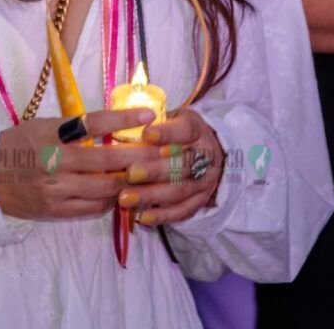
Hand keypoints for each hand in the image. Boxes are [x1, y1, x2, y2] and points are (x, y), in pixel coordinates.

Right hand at [0, 108, 161, 220]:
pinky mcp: (57, 211)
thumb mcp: (41, 126)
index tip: (147, 115)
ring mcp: (56, 189)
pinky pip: (94, 206)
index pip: (92, 123)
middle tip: (160, 152)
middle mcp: (55, 161)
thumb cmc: (18, 144)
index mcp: (50, 134)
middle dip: (139, 157)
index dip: (122, 120)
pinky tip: (120, 191)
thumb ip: (73, 129)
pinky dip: (111, 198)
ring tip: (146, 174)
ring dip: (129, 180)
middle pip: (107, 160)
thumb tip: (112, 127)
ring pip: (106, 187)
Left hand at [117, 107, 224, 227]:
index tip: (146, 134)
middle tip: (130, 173)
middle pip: (181, 165)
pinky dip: (162, 216)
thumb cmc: (178, 130)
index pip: (184, 131)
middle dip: (154, 170)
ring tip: (126, 198)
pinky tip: (142, 216)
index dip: (167, 134)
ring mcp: (204, 181)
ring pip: (179, 190)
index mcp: (196, 130)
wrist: (210, 151)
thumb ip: (153, 120)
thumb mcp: (172, 116)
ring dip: (151, 195)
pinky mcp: (200, 201)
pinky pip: (182, 211)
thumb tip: (123, 120)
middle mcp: (205, 156)